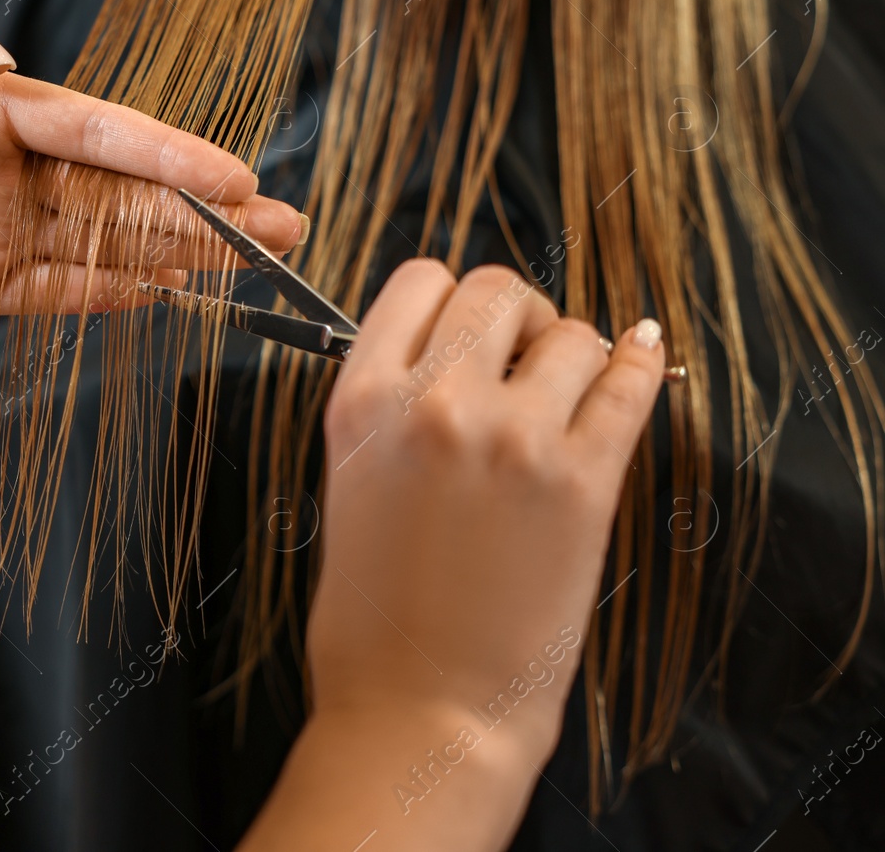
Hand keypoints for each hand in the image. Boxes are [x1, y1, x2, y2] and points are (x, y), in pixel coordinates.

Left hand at [0, 0, 303, 318]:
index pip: (98, 131)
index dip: (169, 153)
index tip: (236, 175)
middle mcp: (2, 170)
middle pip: (123, 193)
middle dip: (205, 212)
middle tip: (285, 229)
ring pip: (102, 246)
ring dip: (178, 256)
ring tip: (253, 265)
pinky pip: (50, 295)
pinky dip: (107, 297)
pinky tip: (166, 296)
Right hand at [308, 260, 665, 761]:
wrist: (423, 707)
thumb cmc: (373, 615)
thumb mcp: (346, 483)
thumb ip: (388, 406)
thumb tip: (449, 351)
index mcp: (361, 403)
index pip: (419, 282)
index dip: (448, 299)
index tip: (466, 330)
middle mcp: (435, 403)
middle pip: (498, 290)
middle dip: (515, 318)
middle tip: (521, 360)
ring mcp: (515, 439)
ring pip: (572, 333)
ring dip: (573, 354)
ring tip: (565, 395)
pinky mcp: (584, 481)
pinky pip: (630, 384)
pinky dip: (641, 362)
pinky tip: (642, 356)